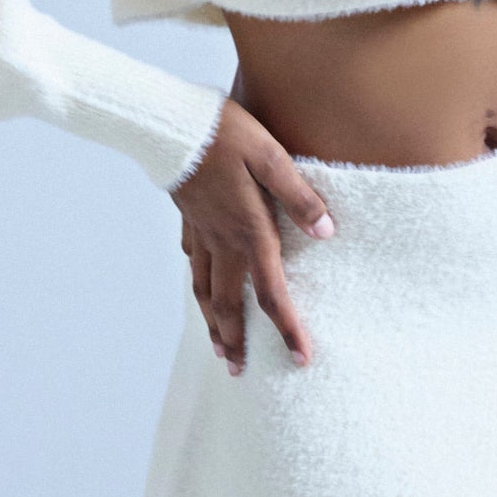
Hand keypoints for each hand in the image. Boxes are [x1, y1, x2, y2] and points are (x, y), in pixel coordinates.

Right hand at [171, 99, 334, 372]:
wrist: (169, 123)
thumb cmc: (224, 134)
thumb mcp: (271, 157)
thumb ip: (299, 197)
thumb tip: (327, 233)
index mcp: (249, 232)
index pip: (271, 293)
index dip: (287, 328)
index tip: (299, 358)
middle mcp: (222, 242)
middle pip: (230, 305)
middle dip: (237, 342)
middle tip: (239, 372)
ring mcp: (200, 234)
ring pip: (205, 292)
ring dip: (213, 324)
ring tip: (218, 349)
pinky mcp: (187, 221)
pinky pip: (193, 265)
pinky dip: (199, 288)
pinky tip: (201, 292)